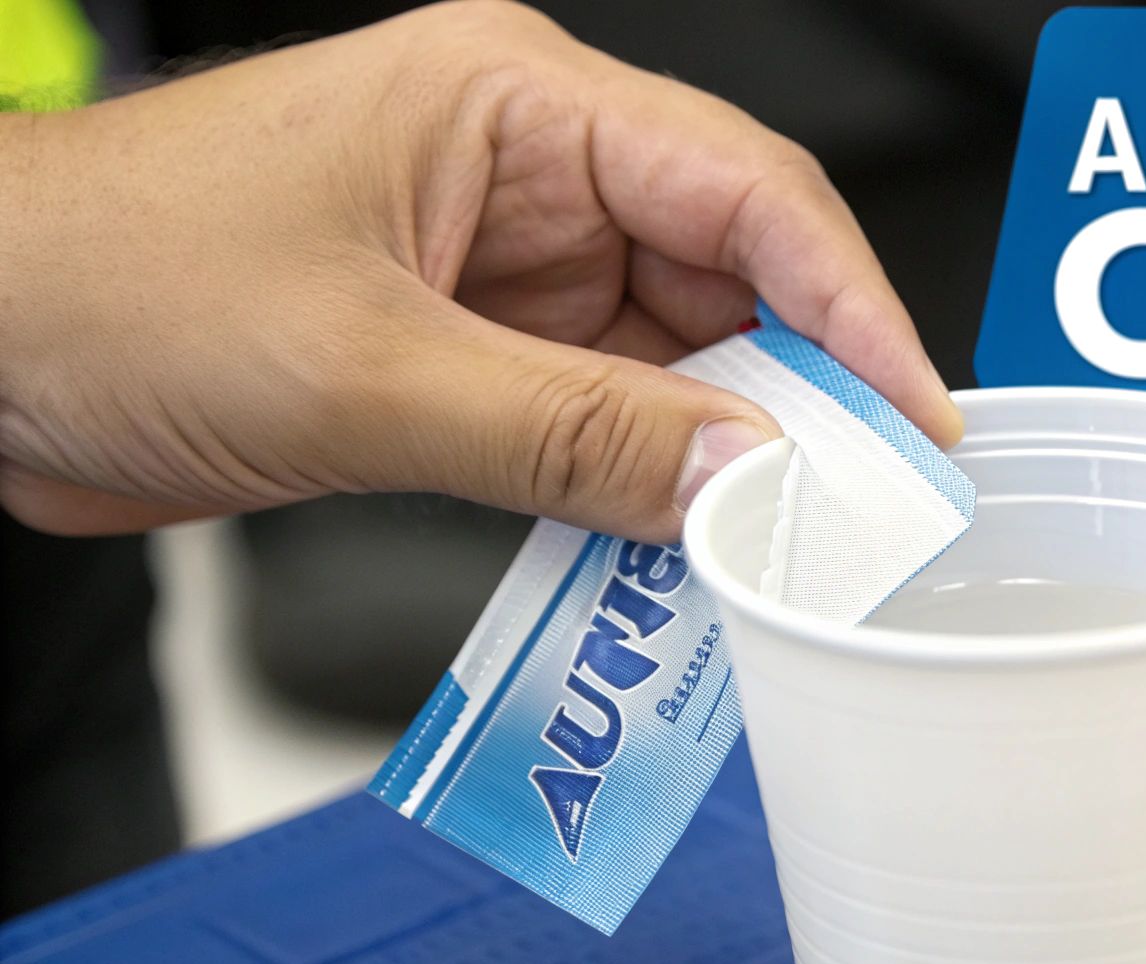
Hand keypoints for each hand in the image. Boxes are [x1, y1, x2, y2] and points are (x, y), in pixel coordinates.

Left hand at [0, 0, 961, 540]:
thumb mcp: (366, 374)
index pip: (746, 189)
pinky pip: (598, 416)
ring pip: (670, 360)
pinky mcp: (471, 349)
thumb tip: (742, 475)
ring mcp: (502, 266)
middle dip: (795, 394)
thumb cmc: (105, 279)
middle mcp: (528, 175)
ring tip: (761, 547)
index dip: (849, 303)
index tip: (913, 414)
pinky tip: (663, 548)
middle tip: (850, 509)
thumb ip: (571, 432)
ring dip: (712, 457)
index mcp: (517, 106)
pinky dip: (636, 485)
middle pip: (729, 278)